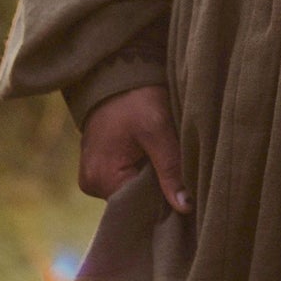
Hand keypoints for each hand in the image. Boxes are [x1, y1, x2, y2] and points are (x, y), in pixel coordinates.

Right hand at [78, 85, 190, 213]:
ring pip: (132, 190)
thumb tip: (185, 207)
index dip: (165, 203)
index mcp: (101, 178)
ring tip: (169, 167)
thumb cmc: (136, 98)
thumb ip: (171, 168)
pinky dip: (143, 173)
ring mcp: (93, 177)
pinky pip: (126, 180)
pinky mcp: (100, 168)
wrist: (115, 73)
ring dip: (152, 182)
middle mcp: (92, 184)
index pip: (139, 207)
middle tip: (183, 180)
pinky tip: (156, 162)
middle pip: (135, 201)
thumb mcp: (158, 129)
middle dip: (159, 192)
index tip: (189, 197)